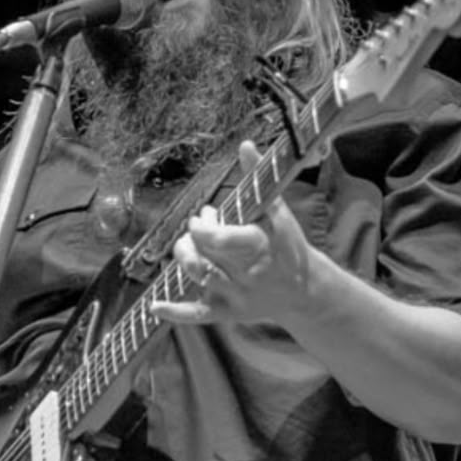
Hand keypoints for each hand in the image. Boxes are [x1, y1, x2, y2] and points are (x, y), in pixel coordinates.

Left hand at [152, 140, 315, 329]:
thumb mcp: (279, 211)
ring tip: (188, 246)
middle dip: (193, 236)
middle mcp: (246, 274)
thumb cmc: (288, 246)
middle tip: (199, 226)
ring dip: (184, 257)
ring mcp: (236, 295)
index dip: (201, 225)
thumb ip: (258, 179)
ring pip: (197, 276)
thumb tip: (245, 145)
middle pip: (203, 253)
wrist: (305, 293)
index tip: (203, 216)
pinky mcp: (228, 313)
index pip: (218, 238)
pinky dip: (174, 313)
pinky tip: (155, 306)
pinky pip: (197, 315)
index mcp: (259, 246)